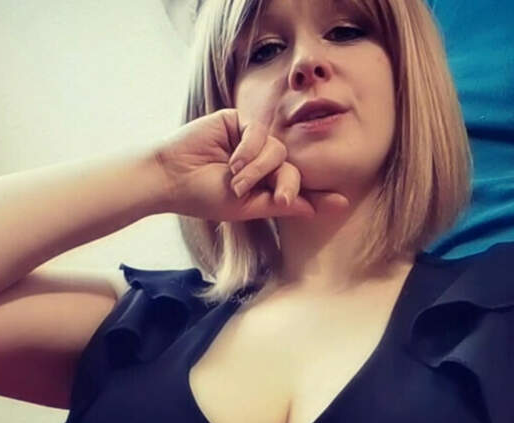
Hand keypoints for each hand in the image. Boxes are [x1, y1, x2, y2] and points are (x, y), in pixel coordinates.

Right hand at [155, 109, 347, 220]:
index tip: (342, 204)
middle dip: (286, 183)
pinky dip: (250, 150)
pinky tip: (232, 161)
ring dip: (259, 168)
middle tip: (279, 197)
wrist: (171, 177)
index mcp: (263, 184)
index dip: (318, 195)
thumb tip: (314, 209)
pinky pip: (261, 132)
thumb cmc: (202, 196)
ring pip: (278, 150)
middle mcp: (261, 161)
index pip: (296, 187)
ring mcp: (251, 141)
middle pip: (291, 167)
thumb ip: (280, 204)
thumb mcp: (245, 206)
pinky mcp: (239, 122)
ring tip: (235, 180)